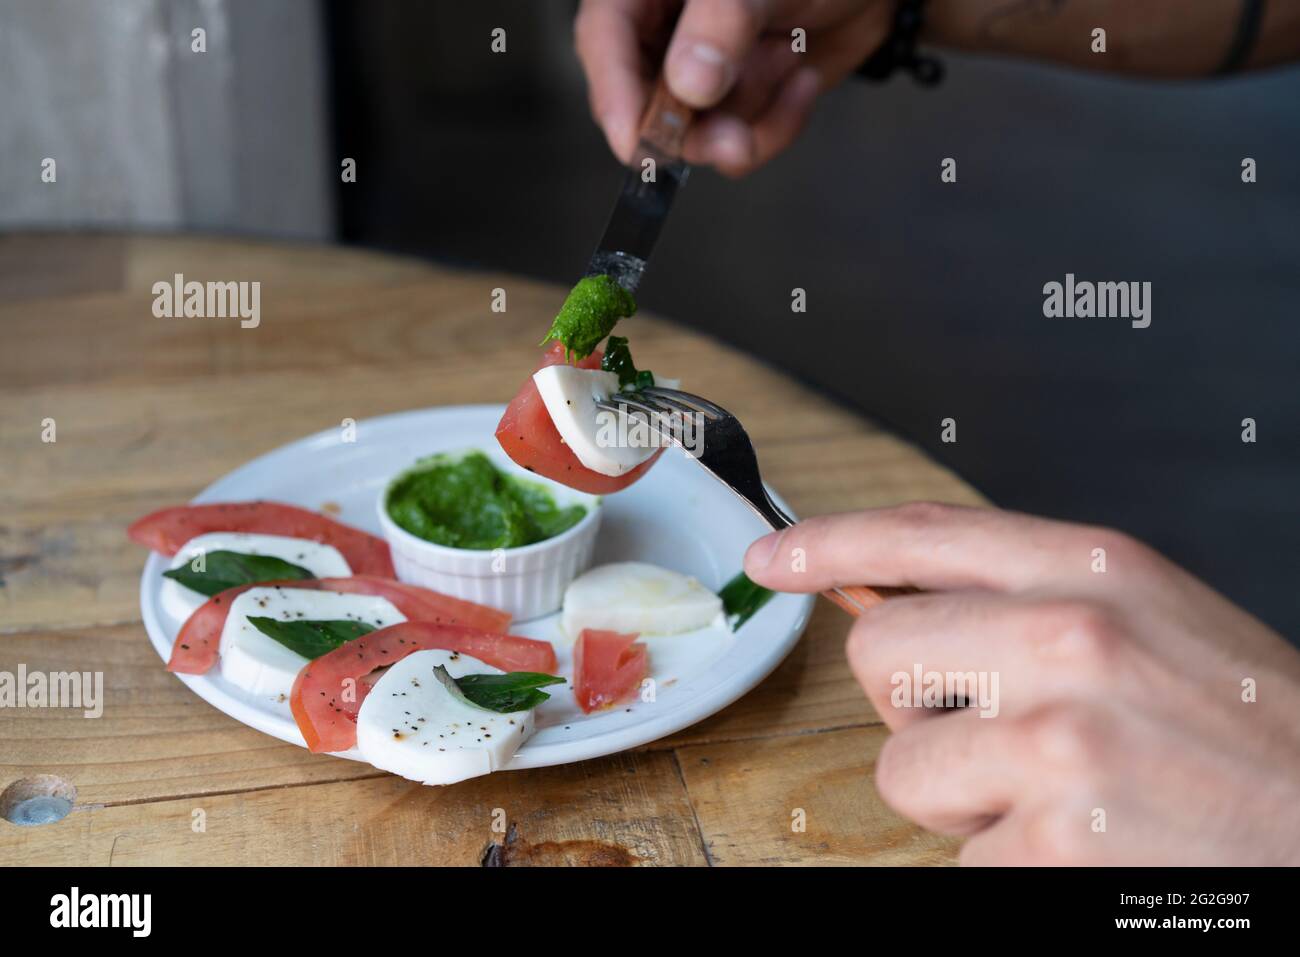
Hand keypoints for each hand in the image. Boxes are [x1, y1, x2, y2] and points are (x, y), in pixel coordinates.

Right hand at [574, 0, 893, 175]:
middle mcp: (665, 34)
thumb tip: (688, 85)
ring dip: (751, 111)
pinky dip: (778, 124)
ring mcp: (699, 76)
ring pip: (696, 134)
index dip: (614, 95)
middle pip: (643, 103)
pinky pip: (739, 146)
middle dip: (697, 128)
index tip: (636, 144)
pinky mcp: (735, 107)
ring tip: (787, 57)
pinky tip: (801, 79)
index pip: (604, 39)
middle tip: (736, 139)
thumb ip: (721, 24)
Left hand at [744, 503, 1299, 864]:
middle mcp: (1069, 639)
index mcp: (1093, 567)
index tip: (770, 558)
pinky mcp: (1056, 841)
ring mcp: (1060, 741)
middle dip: (914, 702)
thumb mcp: (1146, 613)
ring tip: (1052, 791)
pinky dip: (1003, 858)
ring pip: (900, 765)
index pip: (919, 532)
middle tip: (996, 726)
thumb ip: (1026, 592)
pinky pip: (956, 852)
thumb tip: (893, 594)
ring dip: (959, 791)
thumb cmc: (1240, 720)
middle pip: (879, 649)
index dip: (828, 541)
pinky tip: (1079, 843)